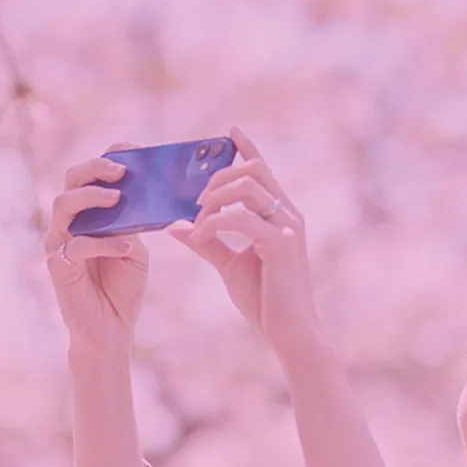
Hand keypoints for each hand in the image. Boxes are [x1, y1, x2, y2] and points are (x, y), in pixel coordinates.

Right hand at [44, 146, 149, 359]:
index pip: (91, 175)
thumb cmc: (122, 287)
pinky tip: (125, 247)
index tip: (134, 150)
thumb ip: (136, 224)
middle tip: (121, 171)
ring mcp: (59, 243)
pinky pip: (76, 245)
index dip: (108, 157)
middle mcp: (69, 223)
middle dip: (95, 169)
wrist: (112, 329)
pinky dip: (102, 243)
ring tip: (117, 198)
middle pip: (71, 180)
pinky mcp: (58, 267)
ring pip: (63, 205)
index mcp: (89, 214)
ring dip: (91, 197)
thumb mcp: (136, 249)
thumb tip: (151, 195)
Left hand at [168, 127, 324, 359]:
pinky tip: (200, 236)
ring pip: (248, 186)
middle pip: (254, 169)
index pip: (264, 171)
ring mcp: (287, 228)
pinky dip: (214, 222)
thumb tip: (175, 224)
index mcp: (280, 216)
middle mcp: (288, 216)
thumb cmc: (266, 301)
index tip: (229, 131)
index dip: (247, 147)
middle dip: (218, 177)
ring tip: (198, 219)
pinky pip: (240, 218)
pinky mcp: (280, 245)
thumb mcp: (230, 266)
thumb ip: (207, 242)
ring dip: (214, 197)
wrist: (290, 335)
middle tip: (196, 200)